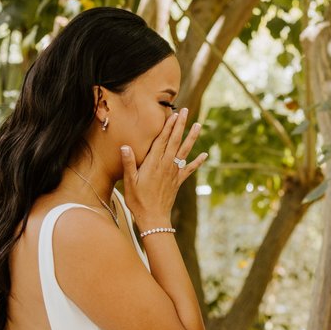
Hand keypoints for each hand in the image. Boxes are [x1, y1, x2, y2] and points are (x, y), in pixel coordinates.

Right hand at [121, 108, 207, 228]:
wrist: (154, 218)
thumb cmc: (138, 200)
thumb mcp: (129, 182)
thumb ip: (129, 163)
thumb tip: (125, 146)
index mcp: (154, 163)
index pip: (162, 140)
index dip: (168, 126)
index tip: (173, 114)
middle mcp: (166, 165)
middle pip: (175, 141)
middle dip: (180, 125)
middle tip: (186, 111)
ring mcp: (174, 172)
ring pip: (184, 151)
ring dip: (192, 137)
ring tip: (199, 125)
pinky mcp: (178, 181)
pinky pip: (189, 169)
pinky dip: (198, 162)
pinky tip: (205, 155)